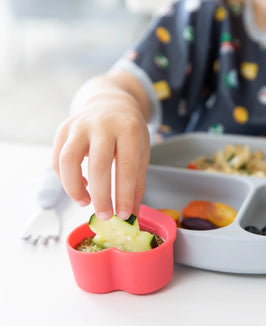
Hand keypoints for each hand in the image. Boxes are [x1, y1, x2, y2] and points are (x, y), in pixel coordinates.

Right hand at [52, 89, 150, 219]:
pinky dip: (65, 177)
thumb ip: (137, 183)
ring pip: (68, 160)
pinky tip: (81, 186)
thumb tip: (132, 215)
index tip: (123, 215)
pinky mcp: (64, 128)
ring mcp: (80, 124)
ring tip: (85, 202)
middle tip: (105, 215)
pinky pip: (57, 158)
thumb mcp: (141, 152)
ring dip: (74, 187)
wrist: (111, 103)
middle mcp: (103, 125)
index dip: (124, 194)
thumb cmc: (129, 131)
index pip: (125, 167)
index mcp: (128, 129)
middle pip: (97, 165)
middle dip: (100, 196)